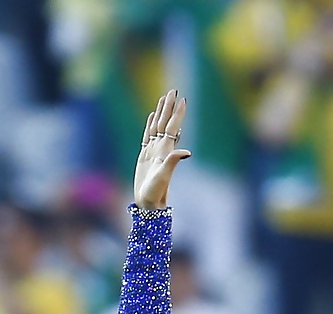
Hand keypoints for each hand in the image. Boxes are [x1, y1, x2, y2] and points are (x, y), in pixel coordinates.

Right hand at [134, 89, 191, 209]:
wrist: (148, 204)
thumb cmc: (156, 192)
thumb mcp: (164, 176)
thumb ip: (173, 161)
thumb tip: (187, 151)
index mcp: (166, 150)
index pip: (172, 126)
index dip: (177, 113)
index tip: (182, 98)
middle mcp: (161, 148)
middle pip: (165, 122)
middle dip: (169, 106)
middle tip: (173, 90)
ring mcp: (153, 151)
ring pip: (157, 126)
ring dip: (161, 112)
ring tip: (164, 98)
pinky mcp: (145, 156)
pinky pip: (148, 135)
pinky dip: (150, 124)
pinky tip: (153, 116)